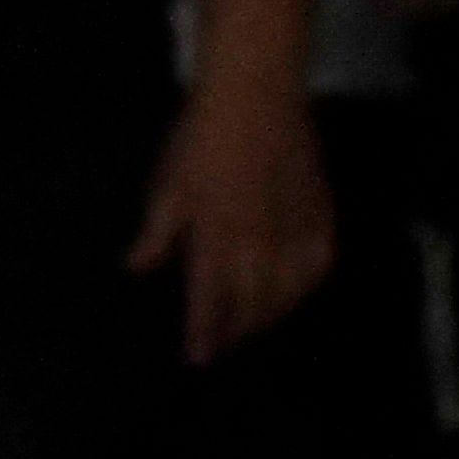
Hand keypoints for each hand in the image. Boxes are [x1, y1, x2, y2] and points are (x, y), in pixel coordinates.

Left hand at [130, 83, 334, 364]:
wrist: (255, 101)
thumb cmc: (199, 142)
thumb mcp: (167, 188)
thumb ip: (156, 234)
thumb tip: (138, 268)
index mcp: (215, 239)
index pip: (209, 300)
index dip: (204, 332)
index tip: (198, 357)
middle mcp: (258, 245)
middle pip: (252, 305)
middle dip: (237, 330)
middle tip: (225, 342)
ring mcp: (294, 232)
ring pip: (289, 292)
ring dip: (271, 313)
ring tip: (254, 322)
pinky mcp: (320, 215)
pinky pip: (320, 264)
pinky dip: (307, 285)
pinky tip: (296, 291)